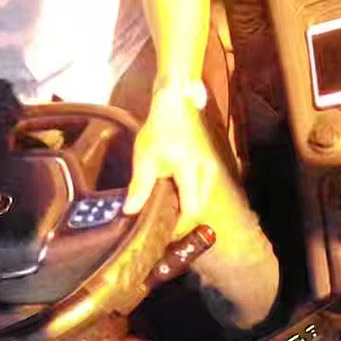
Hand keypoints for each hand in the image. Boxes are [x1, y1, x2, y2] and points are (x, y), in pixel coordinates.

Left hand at [123, 96, 221, 220]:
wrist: (176, 106)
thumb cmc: (159, 130)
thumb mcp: (144, 158)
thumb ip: (139, 186)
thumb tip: (129, 211)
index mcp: (189, 170)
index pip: (190, 209)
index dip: (179, 226)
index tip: (165, 235)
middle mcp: (206, 171)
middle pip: (199, 207)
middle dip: (183, 221)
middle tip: (165, 229)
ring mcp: (211, 168)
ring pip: (203, 199)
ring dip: (188, 209)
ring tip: (169, 215)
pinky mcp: (210, 166)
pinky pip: (203, 190)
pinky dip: (191, 199)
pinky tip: (176, 199)